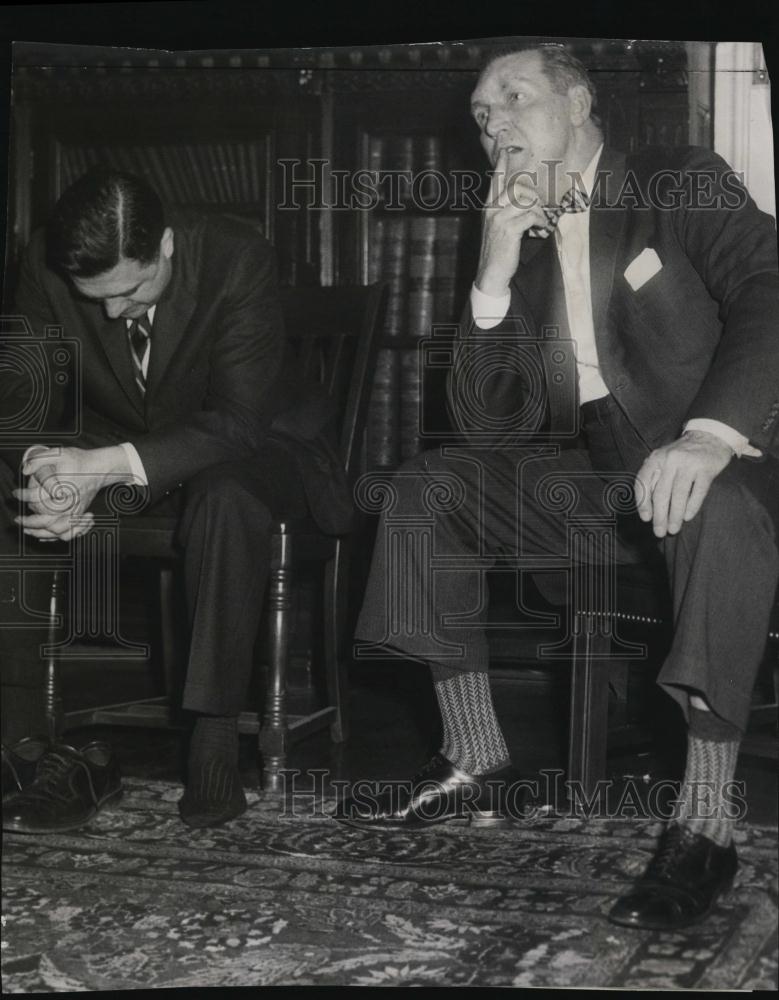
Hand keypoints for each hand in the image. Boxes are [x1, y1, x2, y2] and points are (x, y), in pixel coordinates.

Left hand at [13, 445, 130, 540]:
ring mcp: (77, 512)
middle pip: (47, 522)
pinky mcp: (80, 515)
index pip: (38, 500)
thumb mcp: (59, 453)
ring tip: (29, 530)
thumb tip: (25, 471)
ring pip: (58, 531)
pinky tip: (47, 535)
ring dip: (42, 533)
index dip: (23, 496)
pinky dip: (57, 537)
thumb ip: (39, 459)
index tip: (16, 493)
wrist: (100, 467)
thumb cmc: (80, 460)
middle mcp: (71, 504)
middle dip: (29, 522)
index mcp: (63, 490)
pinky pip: (70, 533)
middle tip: (19, 519)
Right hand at [475, 148, 549, 297]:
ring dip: (539, 210)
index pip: (494, 180)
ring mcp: (499, 219)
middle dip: (534, 196)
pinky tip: (540, 228)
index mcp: (488, 207)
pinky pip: (530, 215)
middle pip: (517, 187)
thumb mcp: (498, 228)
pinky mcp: (509, 229)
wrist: (490, 273)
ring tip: (541, 221)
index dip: (500, 164)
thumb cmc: (498, 251)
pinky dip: (540, 220)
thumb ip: (506, 212)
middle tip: (539, 210)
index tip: (505, 149)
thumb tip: (524, 201)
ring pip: (526, 200)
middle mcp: (492, 209)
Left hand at [635, 430, 733, 537]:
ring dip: (675, 515)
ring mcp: (689, 464)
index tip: (646, 518)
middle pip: (661, 493)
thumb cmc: (681, 455)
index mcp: (655, 458)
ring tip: (673, 529)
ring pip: (679, 495)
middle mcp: (670, 460)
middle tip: (659, 532)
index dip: (643, 502)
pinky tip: (688, 517)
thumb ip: (654, 478)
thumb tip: (647, 508)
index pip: (643, 483)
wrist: (710, 437)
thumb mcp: (663, 460)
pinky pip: (698, 492)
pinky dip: (692, 506)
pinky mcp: (706, 469)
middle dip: (659, 516)